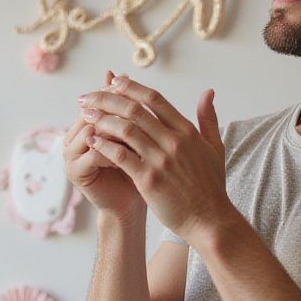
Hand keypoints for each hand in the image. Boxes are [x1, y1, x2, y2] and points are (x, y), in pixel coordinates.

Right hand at [64, 70, 145, 221]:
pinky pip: (94, 152)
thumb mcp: (135, 132)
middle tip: (142, 109)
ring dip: (116, 130)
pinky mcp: (74, 170)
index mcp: (85, 123)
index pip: (100, 100)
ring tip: (140, 132)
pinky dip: (113, 150)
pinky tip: (133, 152)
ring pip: (93, 129)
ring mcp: (70, 153)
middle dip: (118, 110)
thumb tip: (121, 72)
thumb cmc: (137, 166)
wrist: (132, 203)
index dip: (119, 94)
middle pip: (93, 112)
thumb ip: (127, 106)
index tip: (142, 93)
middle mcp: (73, 135)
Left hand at [77, 74, 236, 242]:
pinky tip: (91, 140)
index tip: (113, 81)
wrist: (209, 220)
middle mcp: (173, 141)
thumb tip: (208, 91)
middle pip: (135, 109)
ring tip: (86, 115)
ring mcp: (161, 160)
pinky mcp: (149, 180)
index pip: (154, 99)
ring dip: (102, 119)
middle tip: (88, 96)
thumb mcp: (215, 147)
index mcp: (187, 131)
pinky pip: (121, 156)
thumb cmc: (211, 186)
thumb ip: (208, 118)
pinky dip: (104, 145)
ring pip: (125, 129)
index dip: (131, 87)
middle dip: (107, 98)